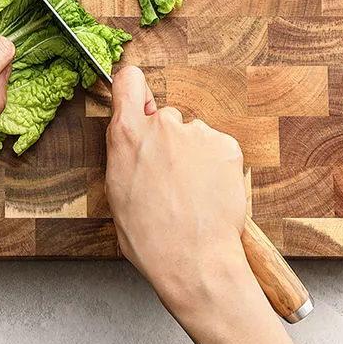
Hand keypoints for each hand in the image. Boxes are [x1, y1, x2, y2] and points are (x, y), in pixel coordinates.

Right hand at [106, 66, 249, 320]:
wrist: (195, 263)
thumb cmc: (151, 237)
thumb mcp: (116, 191)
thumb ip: (124, 151)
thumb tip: (131, 135)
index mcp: (127, 134)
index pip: (129, 80)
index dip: (134, 90)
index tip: (138, 101)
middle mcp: (162, 124)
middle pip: (164, 116)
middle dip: (167, 139)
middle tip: (169, 177)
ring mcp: (197, 133)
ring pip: (193, 134)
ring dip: (192, 154)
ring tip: (191, 193)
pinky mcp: (227, 146)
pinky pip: (217, 147)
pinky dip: (215, 165)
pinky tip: (209, 193)